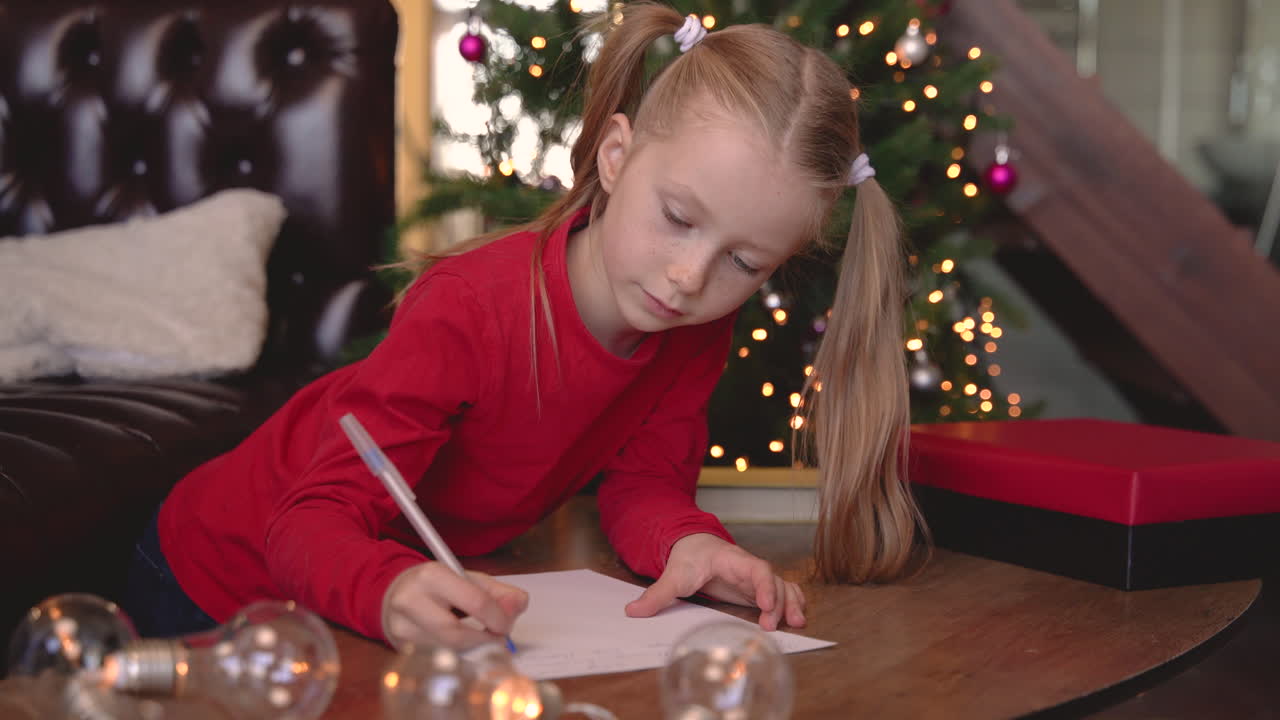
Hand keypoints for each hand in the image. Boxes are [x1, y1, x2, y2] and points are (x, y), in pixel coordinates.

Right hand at [381, 562, 527, 649]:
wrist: (393, 592)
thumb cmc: (437, 586)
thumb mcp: (467, 579)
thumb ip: (498, 592)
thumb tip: (519, 604)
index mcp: (432, 576)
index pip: (474, 602)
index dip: (498, 618)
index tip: (507, 626)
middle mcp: (411, 601)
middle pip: (456, 635)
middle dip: (483, 641)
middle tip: (498, 639)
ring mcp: (401, 627)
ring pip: (445, 651)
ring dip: (471, 650)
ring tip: (480, 639)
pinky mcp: (398, 647)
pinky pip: (436, 658)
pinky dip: (455, 656)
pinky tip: (461, 646)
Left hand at [625, 533, 805, 630]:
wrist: (695, 545)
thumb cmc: (688, 558)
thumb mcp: (673, 575)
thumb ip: (657, 594)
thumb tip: (632, 611)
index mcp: (732, 559)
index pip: (755, 568)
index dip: (764, 584)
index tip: (765, 604)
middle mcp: (749, 567)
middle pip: (774, 580)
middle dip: (779, 601)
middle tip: (773, 625)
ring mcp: (755, 579)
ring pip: (782, 586)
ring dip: (791, 603)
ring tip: (796, 624)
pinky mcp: (756, 589)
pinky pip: (782, 592)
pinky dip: (792, 602)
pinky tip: (797, 618)